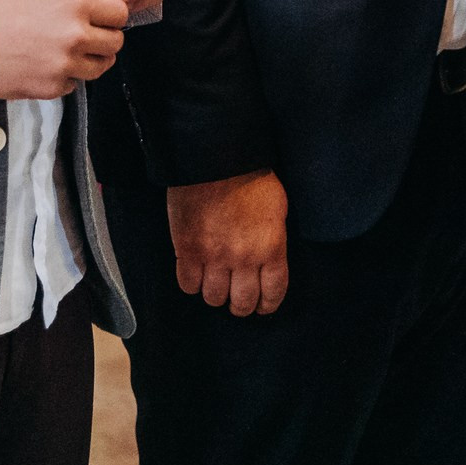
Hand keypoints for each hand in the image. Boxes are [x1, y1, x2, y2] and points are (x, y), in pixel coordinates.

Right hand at [0, 0, 127, 100]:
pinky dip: (64, 79)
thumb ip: (71, 7)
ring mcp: (66, 64)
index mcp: (74, 5)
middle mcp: (76, 35)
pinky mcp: (53, 88)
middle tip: (89, 40)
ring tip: (68, 56)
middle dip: (105, 42)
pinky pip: (73, 85)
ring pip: (100, 67)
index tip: (104, 21)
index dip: (112, 18)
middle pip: (116, 44)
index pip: (120, 14)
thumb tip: (93, 15)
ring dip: (89, 62)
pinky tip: (45, 68)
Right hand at [168, 170, 288, 315]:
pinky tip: (195, 272)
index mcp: (271, 248)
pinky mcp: (187, 250)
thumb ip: (273, 240)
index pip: (273, 292)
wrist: (216, 158)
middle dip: (240, 305)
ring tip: (214, 282)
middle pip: (242, 303)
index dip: (267, 305)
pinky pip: (188, 285)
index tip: (262, 307)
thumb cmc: (251, 178)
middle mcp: (244, 259)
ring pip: (213, 298)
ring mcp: (214, 257)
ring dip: (215, 293)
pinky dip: (192, 283)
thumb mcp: (278, 209)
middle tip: (236, 299)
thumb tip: (269, 260)